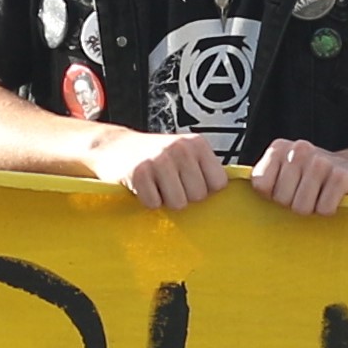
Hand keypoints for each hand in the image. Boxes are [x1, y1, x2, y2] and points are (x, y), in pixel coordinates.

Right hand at [87, 127, 224, 211]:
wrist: (113, 146)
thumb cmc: (153, 155)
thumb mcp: (184, 153)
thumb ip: (205, 169)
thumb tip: (234, 195)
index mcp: (197, 144)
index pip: (218, 183)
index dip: (203, 188)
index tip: (188, 181)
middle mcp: (180, 149)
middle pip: (199, 196)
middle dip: (183, 196)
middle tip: (168, 182)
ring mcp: (159, 160)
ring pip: (178, 203)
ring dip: (165, 200)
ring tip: (156, 184)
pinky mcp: (138, 173)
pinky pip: (154, 204)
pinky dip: (147, 200)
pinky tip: (142, 186)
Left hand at [252, 137, 347, 215]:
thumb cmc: (316, 177)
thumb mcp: (286, 172)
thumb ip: (264, 180)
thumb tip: (236, 201)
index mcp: (280, 148)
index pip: (261, 185)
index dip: (273, 196)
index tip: (287, 189)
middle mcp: (299, 149)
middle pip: (282, 199)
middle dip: (294, 204)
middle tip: (308, 193)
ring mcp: (321, 161)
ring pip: (302, 207)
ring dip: (313, 208)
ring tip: (321, 194)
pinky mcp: (341, 176)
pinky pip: (324, 208)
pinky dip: (330, 209)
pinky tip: (334, 197)